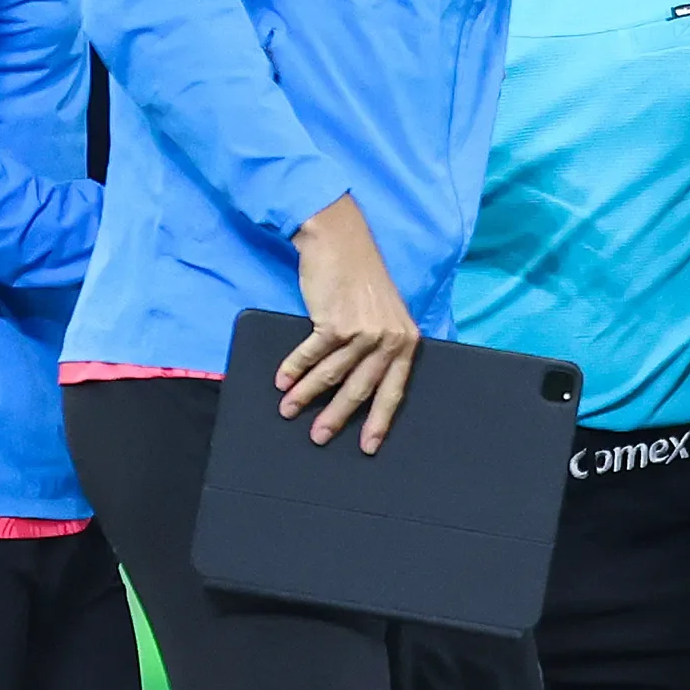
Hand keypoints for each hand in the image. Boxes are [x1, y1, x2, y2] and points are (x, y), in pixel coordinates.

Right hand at [282, 194, 421, 450]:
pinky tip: (283, 381)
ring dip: (307, 395)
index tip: (368, 447)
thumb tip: (360, 387)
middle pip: (361, 389)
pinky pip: (311, 354)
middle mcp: (389, 338)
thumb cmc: (360, 279)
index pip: (394, 390)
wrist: (341, 242)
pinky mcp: (336, 321)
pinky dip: (295, 369)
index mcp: (406, 341)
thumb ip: (380, 347)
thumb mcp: (384, 314)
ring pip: (333, 375)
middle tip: (319, 438)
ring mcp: (363, 330)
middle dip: (337, 417)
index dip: (379, 421)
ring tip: (288, 410)